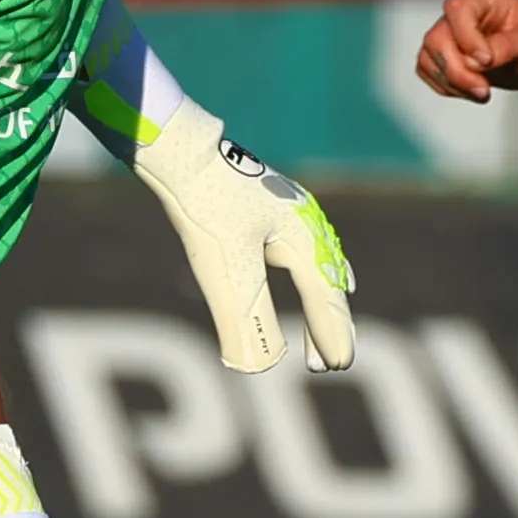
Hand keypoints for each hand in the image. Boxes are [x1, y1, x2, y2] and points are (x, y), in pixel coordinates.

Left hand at [132, 109, 354, 372]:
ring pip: (316, 263)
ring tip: (326, 330)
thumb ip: (244, 318)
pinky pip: (300, 246)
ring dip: (320, 300)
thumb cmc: (203, 207)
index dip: (330, 332)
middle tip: (333, 364)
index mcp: (302, 236)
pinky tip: (300, 272)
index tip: (339, 365)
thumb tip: (256, 367)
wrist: (178, 150)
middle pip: (326, 281)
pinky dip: (308, 271)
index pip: (323, 295)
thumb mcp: (224, 269)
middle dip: (329, 323)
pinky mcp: (264, 205)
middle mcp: (304, 222)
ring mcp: (287, 209)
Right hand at [415, 0, 517, 101]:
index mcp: (488, 0)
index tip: (487, 62)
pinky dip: (447, 87)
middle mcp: (465, 15)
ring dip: (451, 82)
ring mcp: (454, 35)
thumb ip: (510, 46)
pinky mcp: (449, 56)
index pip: (458, 8)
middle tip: (485, 90)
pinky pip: (429, 71)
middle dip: (456, 71)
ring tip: (483, 93)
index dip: (465, 37)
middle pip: (436, 38)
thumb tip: (476, 59)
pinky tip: (472, 91)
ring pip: (428, 57)